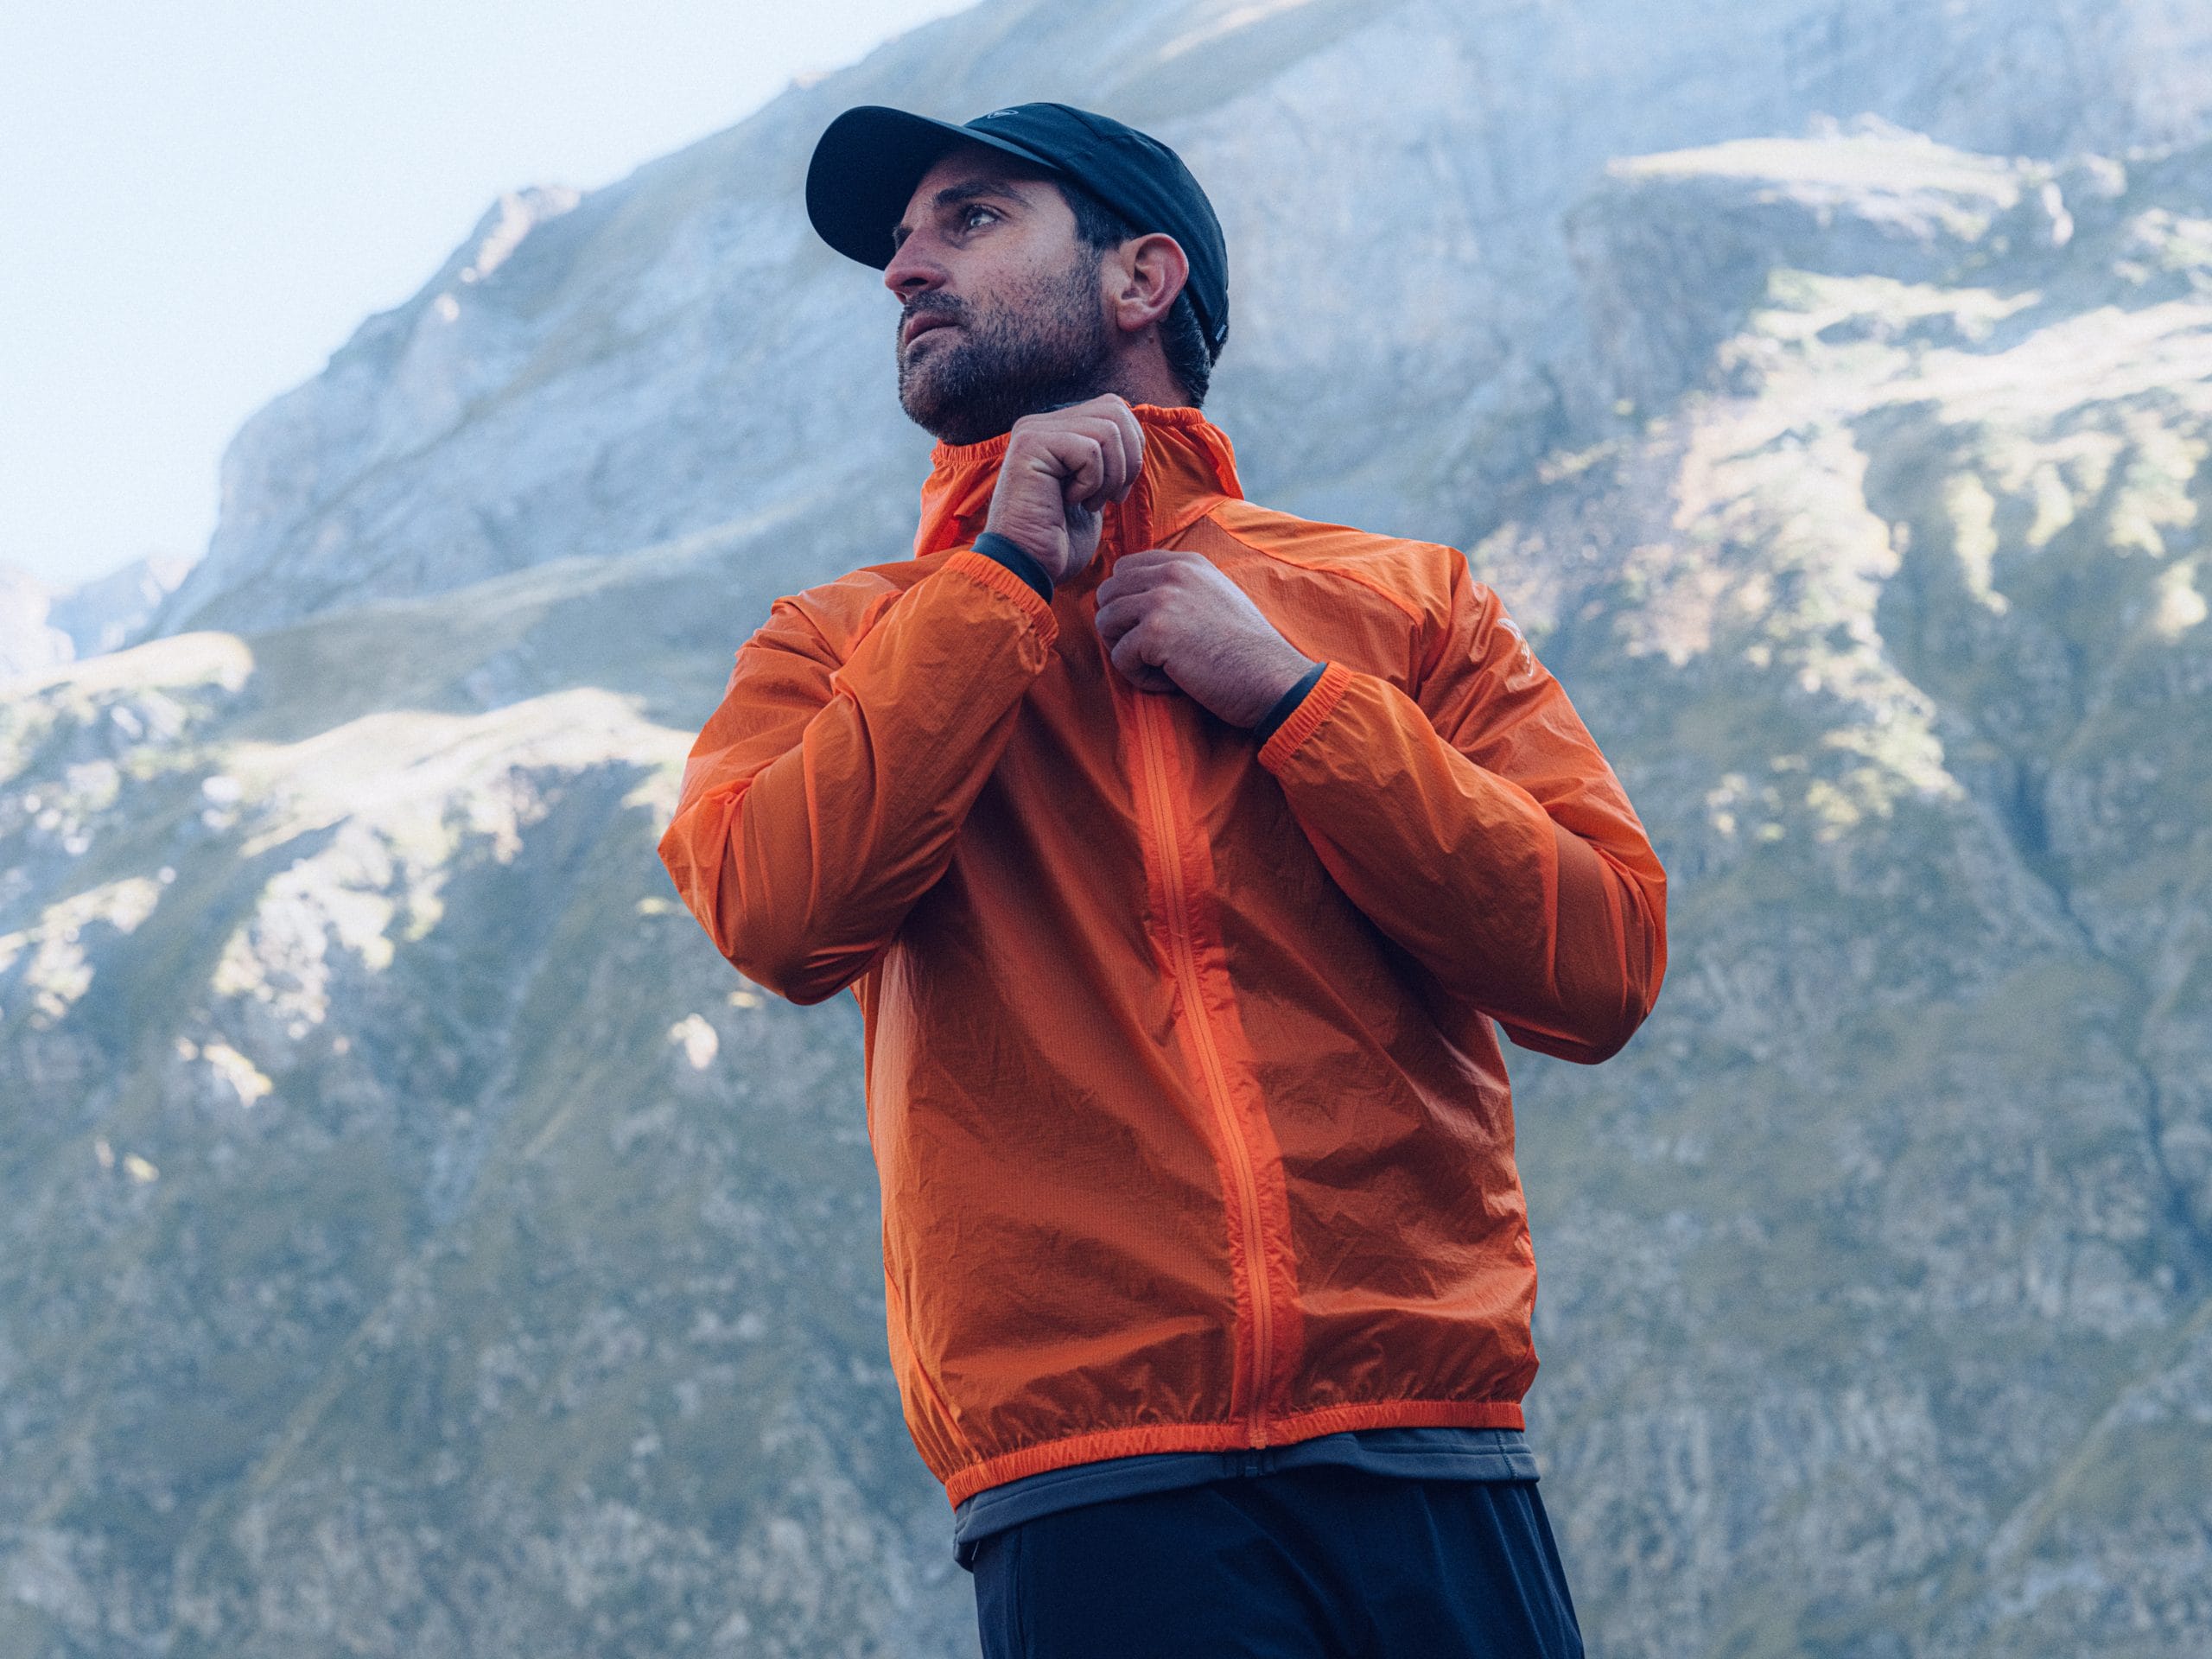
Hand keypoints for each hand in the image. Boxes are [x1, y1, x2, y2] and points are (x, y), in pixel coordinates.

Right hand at [982, 395, 1145, 584]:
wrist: (1027, 568)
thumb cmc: (1058, 539)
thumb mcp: (1093, 490)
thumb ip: (1107, 457)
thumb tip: (1136, 435)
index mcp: (1055, 430)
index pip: (1115, 409)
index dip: (1132, 450)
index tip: (1116, 492)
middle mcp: (1040, 423)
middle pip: (1116, 409)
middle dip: (1128, 459)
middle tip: (1110, 498)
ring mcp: (1033, 431)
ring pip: (1107, 430)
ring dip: (1110, 476)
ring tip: (1088, 503)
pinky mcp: (1031, 445)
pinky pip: (1090, 450)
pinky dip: (1092, 482)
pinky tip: (1070, 501)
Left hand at [1093, 549, 1317, 726]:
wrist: (1271, 677)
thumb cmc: (1246, 650)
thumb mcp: (1216, 599)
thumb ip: (1180, 589)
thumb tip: (1132, 600)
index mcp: (1186, 562)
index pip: (1125, 568)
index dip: (1127, 603)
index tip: (1153, 630)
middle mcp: (1173, 572)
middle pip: (1108, 593)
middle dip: (1120, 627)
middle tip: (1151, 653)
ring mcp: (1163, 599)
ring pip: (1105, 621)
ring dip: (1126, 651)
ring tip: (1162, 666)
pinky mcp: (1156, 632)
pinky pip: (1119, 658)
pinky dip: (1141, 678)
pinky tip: (1173, 681)